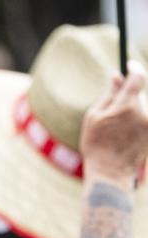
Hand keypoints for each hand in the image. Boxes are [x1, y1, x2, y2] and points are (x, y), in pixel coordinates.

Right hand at [81, 63, 147, 181]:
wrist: (111, 172)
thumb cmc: (97, 144)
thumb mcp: (95, 116)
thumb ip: (109, 94)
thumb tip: (117, 76)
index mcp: (127, 106)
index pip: (138, 77)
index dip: (134, 68)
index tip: (129, 65)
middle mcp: (144, 113)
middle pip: (141, 93)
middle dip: (129, 95)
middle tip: (114, 107)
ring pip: (144, 106)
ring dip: (133, 109)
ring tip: (118, 127)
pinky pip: (146, 118)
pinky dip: (138, 120)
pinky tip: (125, 133)